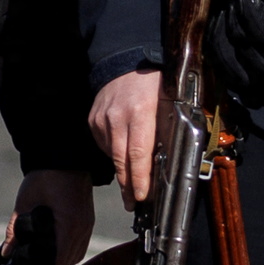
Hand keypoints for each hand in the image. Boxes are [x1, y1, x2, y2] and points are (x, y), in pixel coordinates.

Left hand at [9, 168, 97, 264]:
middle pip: (67, 263)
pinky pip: (79, 247)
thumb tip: (6, 254)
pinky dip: (67, 256)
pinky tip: (54, 258)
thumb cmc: (44, 176)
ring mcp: (87, 225)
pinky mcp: (87, 221)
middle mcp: (81, 229)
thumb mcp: (25, 203)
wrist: (65, 156)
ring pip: (74, 257)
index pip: (58, 262)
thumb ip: (15, 229)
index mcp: (68, 225)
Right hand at [89, 70, 165, 204]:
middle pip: (121, 160)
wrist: (124, 61)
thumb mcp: (168, 100)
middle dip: (128, 185)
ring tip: (129, 186)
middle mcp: (118, 117)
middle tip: (133, 203)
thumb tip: (171, 159)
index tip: (141, 196)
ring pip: (111, 155)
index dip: (140, 178)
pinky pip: (104, 145)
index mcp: (140, 112)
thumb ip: (167, 128)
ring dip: (121, 172)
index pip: (138, 153)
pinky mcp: (93, 121)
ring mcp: (102, 120)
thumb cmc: (152, 82)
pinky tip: (122, 156)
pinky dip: (114, 153)